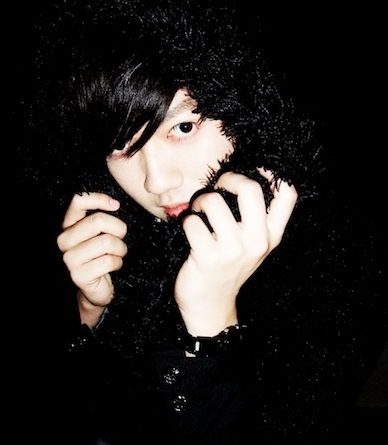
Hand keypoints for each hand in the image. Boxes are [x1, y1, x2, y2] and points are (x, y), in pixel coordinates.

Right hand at [57, 192, 127, 326]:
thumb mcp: (100, 234)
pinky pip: (108, 261)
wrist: (96, 288)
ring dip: (120, 249)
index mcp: (68, 225)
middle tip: (121, 238)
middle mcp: (64, 240)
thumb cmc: (101, 256)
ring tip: (118, 254)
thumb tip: (114, 203)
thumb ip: (101, 218)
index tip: (116, 205)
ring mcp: (69, 258)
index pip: (78, 201)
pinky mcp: (78, 275)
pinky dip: (118, 263)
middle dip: (118, 229)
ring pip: (106, 242)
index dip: (99, 199)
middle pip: (98, 221)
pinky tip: (113, 266)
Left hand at [175, 169, 297, 335]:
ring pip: (214, 202)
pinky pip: (192, 221)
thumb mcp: (254, 246)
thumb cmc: (229, 268)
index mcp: (272, 236)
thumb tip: (244, 178)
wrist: (211, 306)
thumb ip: (257, 219)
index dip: (273, 174)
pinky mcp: (207, 256)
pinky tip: (190, 232)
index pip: (287, 196)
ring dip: (200, 201)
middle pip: (250, 189)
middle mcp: (257, 241)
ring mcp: (232, 250)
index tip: (256, 168)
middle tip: (218, 185)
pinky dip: (187, 222)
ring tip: (198, 211)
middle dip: (228, 179)